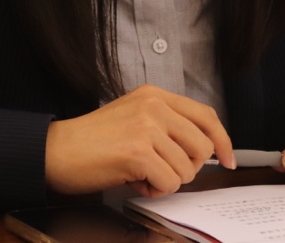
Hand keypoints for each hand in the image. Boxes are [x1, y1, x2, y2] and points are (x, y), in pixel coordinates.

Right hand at [45, 84, 234, 197]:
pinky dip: (155, 190)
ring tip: (140, 174)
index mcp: (155, 95)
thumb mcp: (134, 117)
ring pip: (187, 169)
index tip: (228, 159)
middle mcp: (154, 106)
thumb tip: (206, 149)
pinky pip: (169, 183)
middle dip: (188, 168)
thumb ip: (167, 125)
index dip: (222, 141)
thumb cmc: (92, 141)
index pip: (206, 115)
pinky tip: (134, 181)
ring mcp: (147, 127)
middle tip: (161, 170)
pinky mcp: (138, 152)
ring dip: (166, 181)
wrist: (56, 150)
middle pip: (203, 146)